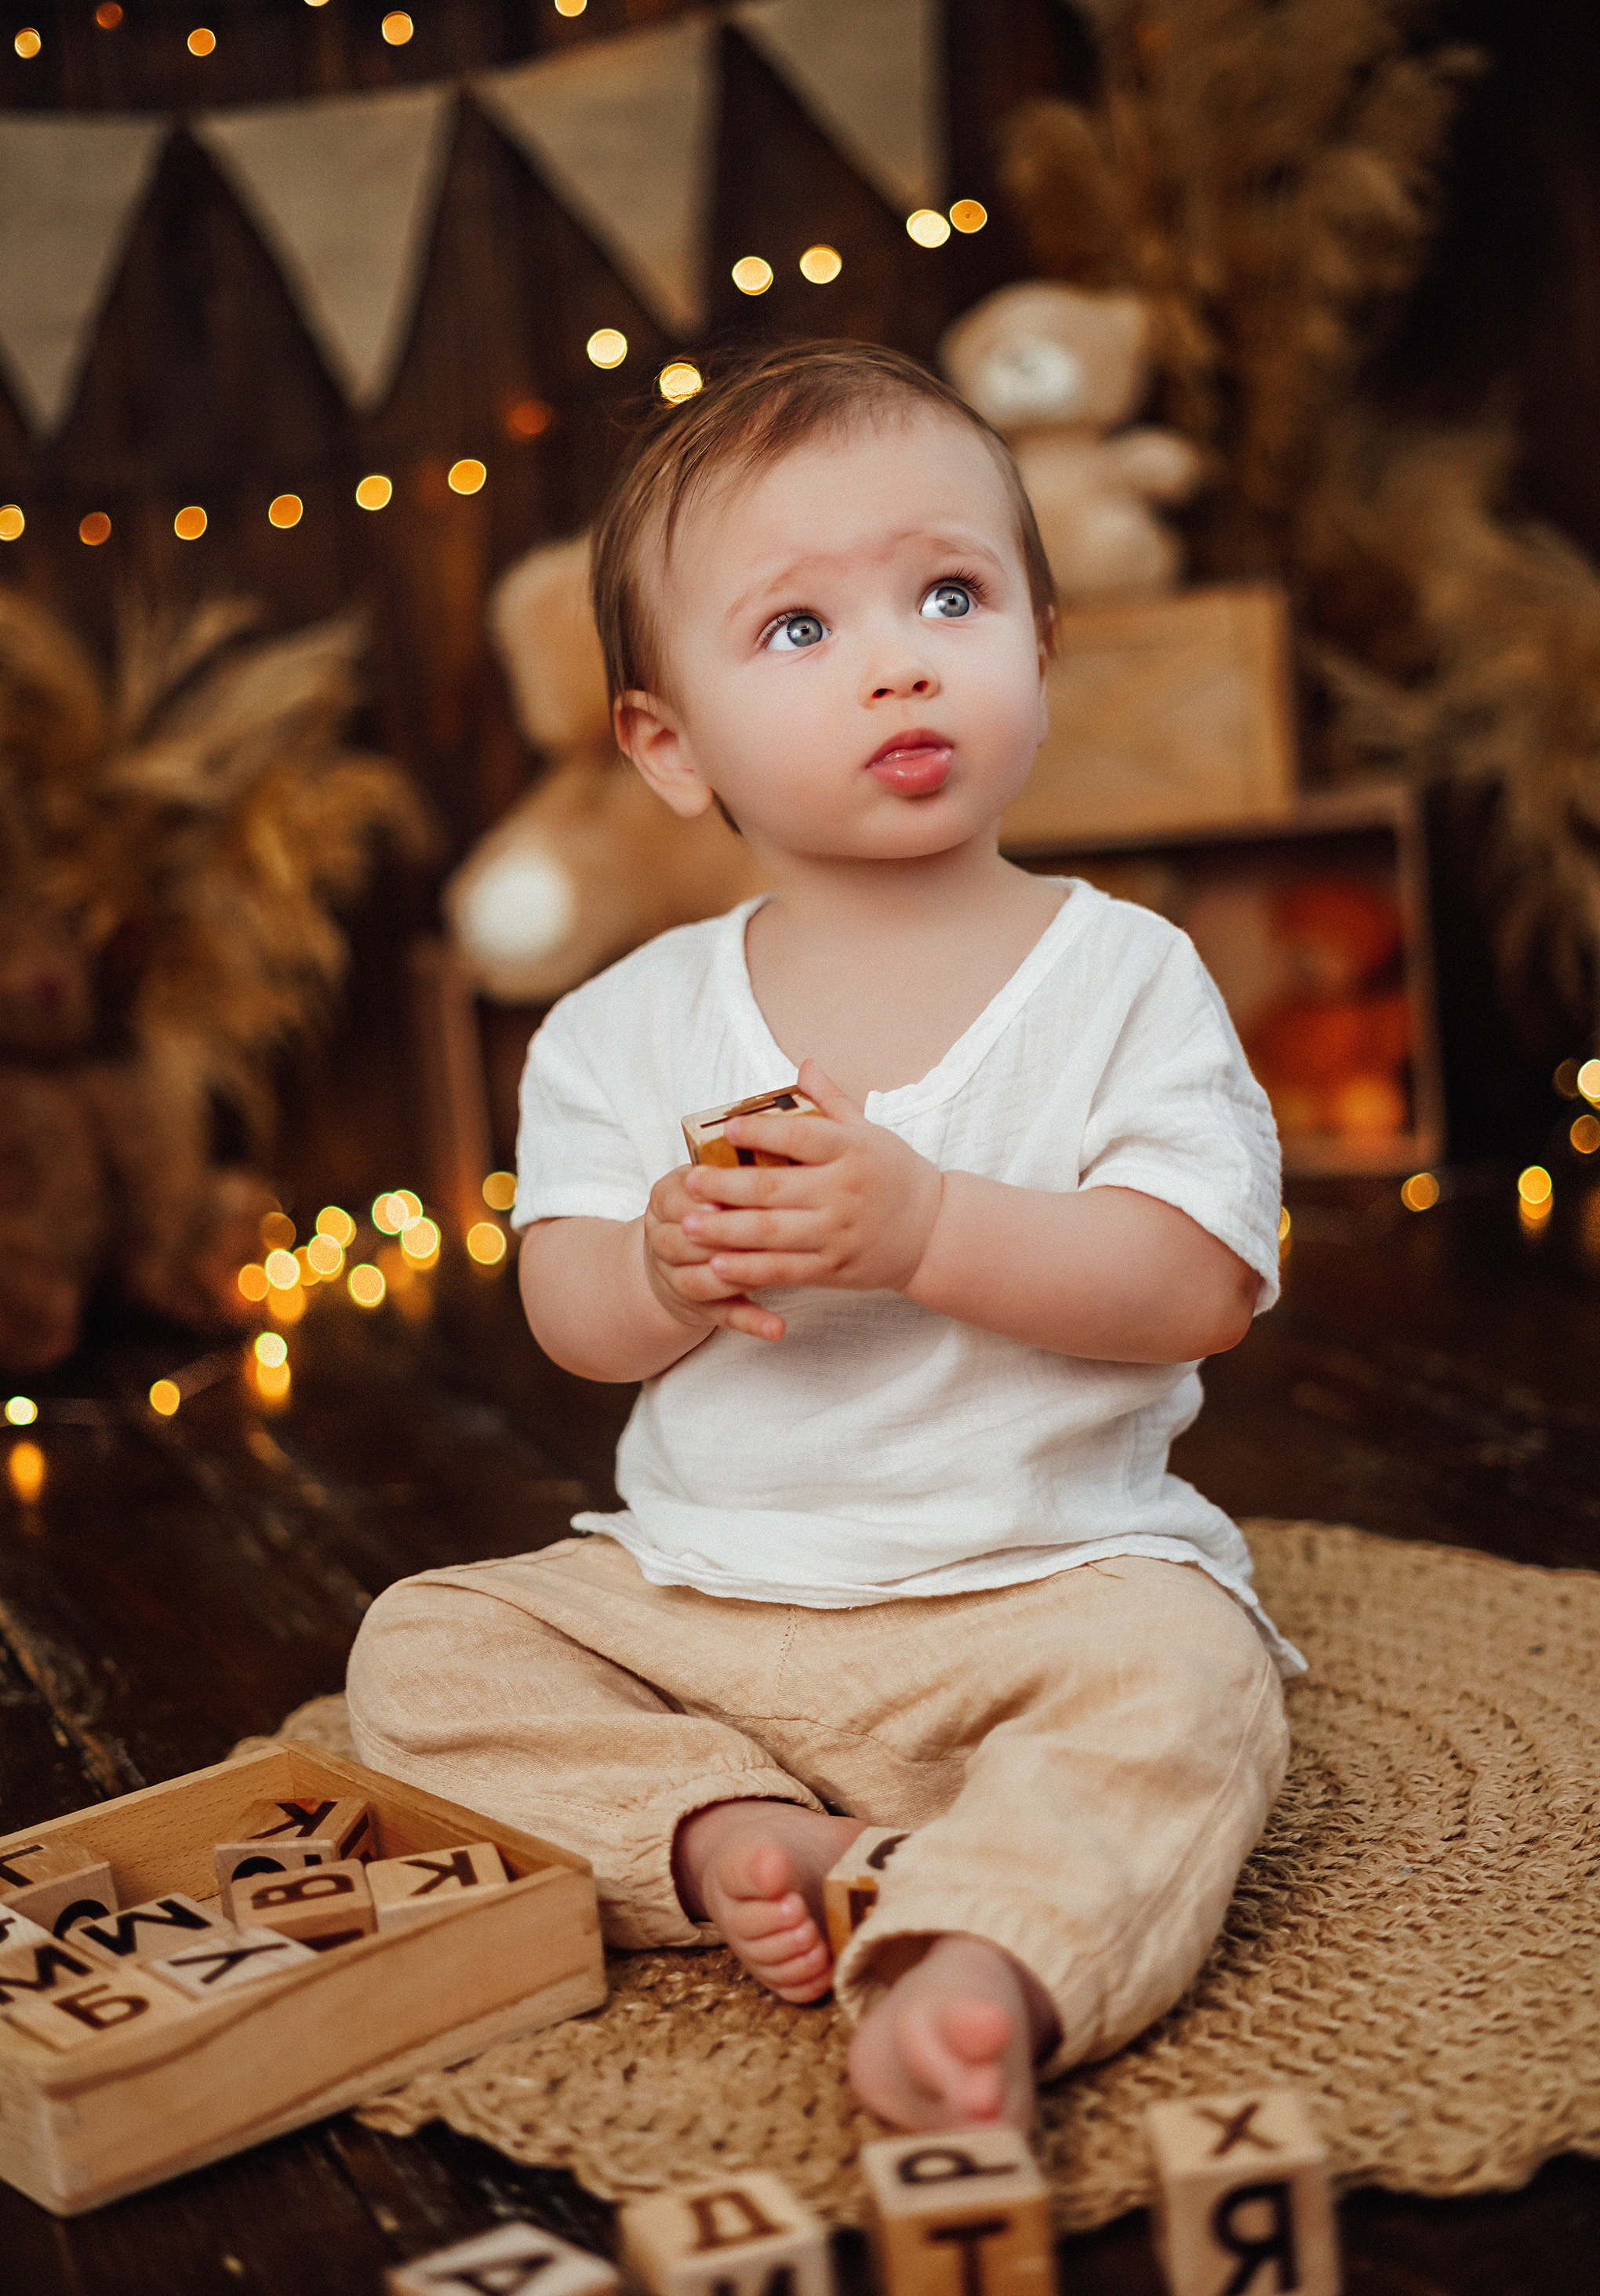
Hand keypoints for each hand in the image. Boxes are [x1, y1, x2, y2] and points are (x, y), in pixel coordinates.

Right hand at [642, 1163, 788, 1344]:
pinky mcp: (701, 1310)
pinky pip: (726, 1317)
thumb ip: (728, 1161)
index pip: (676, 1199)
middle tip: (760, 1234)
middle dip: (720, 1238)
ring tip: (771, 1273)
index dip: (702, 1200)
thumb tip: (774, 1132)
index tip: (728, 1199)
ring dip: (735, 1277)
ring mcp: (679, 1278)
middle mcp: (664, 1240)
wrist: (669, 1256)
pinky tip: (778, 1328)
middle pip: (684, 1242)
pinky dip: (752, 1322)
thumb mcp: (703, 1177)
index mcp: (665, 1200)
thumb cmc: (704, 1203)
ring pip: (701, 1281)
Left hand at [678, 1059, 943, 1306]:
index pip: (801, 1137)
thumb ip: (831, 1101)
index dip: (762, 1133)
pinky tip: (717, 1264)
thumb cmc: (894, 1174)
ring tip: (688, 1223)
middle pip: (774, 1188)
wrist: (933, 1232)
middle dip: (725, 1187)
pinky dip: (750, 1269)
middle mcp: (843, 1191)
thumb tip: (805, 1064)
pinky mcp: (834, 1268)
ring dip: (726, 1230)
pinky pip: (785, 1270)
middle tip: (688, 1183)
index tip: (727, 1128)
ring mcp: (838, 1233)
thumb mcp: (870, 1132)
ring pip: (773, 1233)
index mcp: (851, 1151)